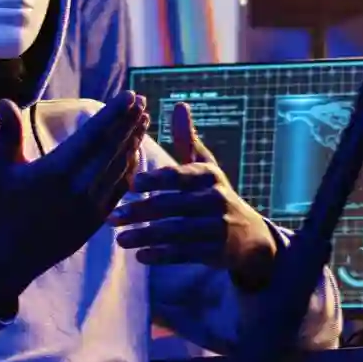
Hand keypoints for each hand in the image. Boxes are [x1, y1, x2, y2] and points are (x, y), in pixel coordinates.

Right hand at [0, 93, 147, 315]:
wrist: (10, 258)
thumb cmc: (1, 211)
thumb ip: (8, 135)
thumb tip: (5, 101)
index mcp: (57, 171)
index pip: (93, 135)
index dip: (114, 114)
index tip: (129, 96)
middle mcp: (80, 187)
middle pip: (112, 147)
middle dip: (128, 122)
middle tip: (141, 101)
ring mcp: (92, 205)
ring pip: (120, 167)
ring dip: (133, 142)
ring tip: (142, 121)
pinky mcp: (97, 219)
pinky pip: (120, 189)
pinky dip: (130, 168)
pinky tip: (134, 154)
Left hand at [112, 102, 278, 291]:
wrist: (250, 235)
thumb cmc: (216, 195)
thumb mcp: (207, 167)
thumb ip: (188, 140)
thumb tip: (178, 105)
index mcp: (209, 176)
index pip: (179, 176)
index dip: (155, 180)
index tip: (130, 184)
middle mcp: (215, 200)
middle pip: (172, 206)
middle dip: (140, 211)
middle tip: (112, 216)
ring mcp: (217, 228)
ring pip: (176, 232)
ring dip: (146, 236)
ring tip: (120, 239)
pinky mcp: (215, 252)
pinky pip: (184, 254)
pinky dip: (162, 256)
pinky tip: (140, 256)